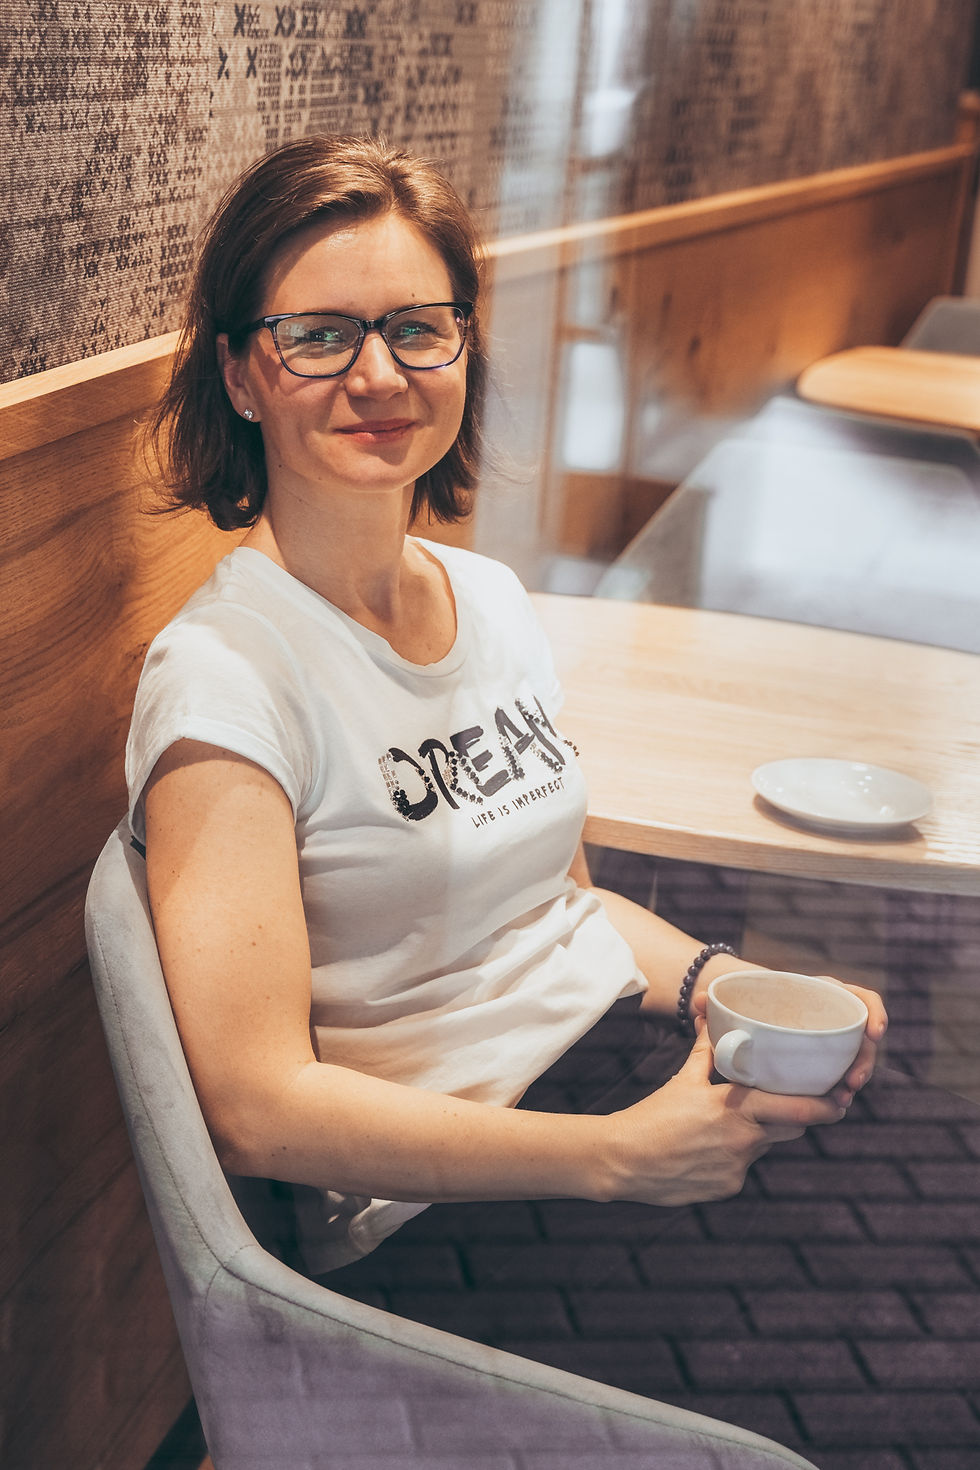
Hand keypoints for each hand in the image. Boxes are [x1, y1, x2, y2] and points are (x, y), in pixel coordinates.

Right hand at [603, 1022, 848, 1207]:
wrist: (624, 1160)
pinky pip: (744, 1167)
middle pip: (790, 1129)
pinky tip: (709, 1149)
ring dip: (760, 1133)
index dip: (823, 1106)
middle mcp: (743, 1140)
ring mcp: (737, 1167)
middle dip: (794, 1117)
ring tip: (732, 1123)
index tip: (841, 1100)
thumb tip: (711, 1017)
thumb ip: (706, 1051)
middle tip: (795, 1104)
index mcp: (735, 1108)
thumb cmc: (653, 1116)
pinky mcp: (729, 1187)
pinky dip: (736, 1155)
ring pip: (765, 1146)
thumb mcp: (683, 1079)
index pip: (795, 1108)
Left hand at [690, 973, 887, 1108]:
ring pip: (855, 1059)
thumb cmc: (743, 1002)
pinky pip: (841, 1074)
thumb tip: (698, 1004)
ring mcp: (831, 1039)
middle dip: (864, 1060)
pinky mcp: (825, 1061)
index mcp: (819, 992)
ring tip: (841, 1099)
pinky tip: (833, 1103)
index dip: (874, 1012)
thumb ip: (716, 1002)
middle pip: (862, 1035)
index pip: (860, 996)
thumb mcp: (734, 999)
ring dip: (854, 1078)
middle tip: (851, 1084)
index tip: (875, 1033)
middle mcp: (831, 1014)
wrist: (742, 1014)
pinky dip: (840, 1088)